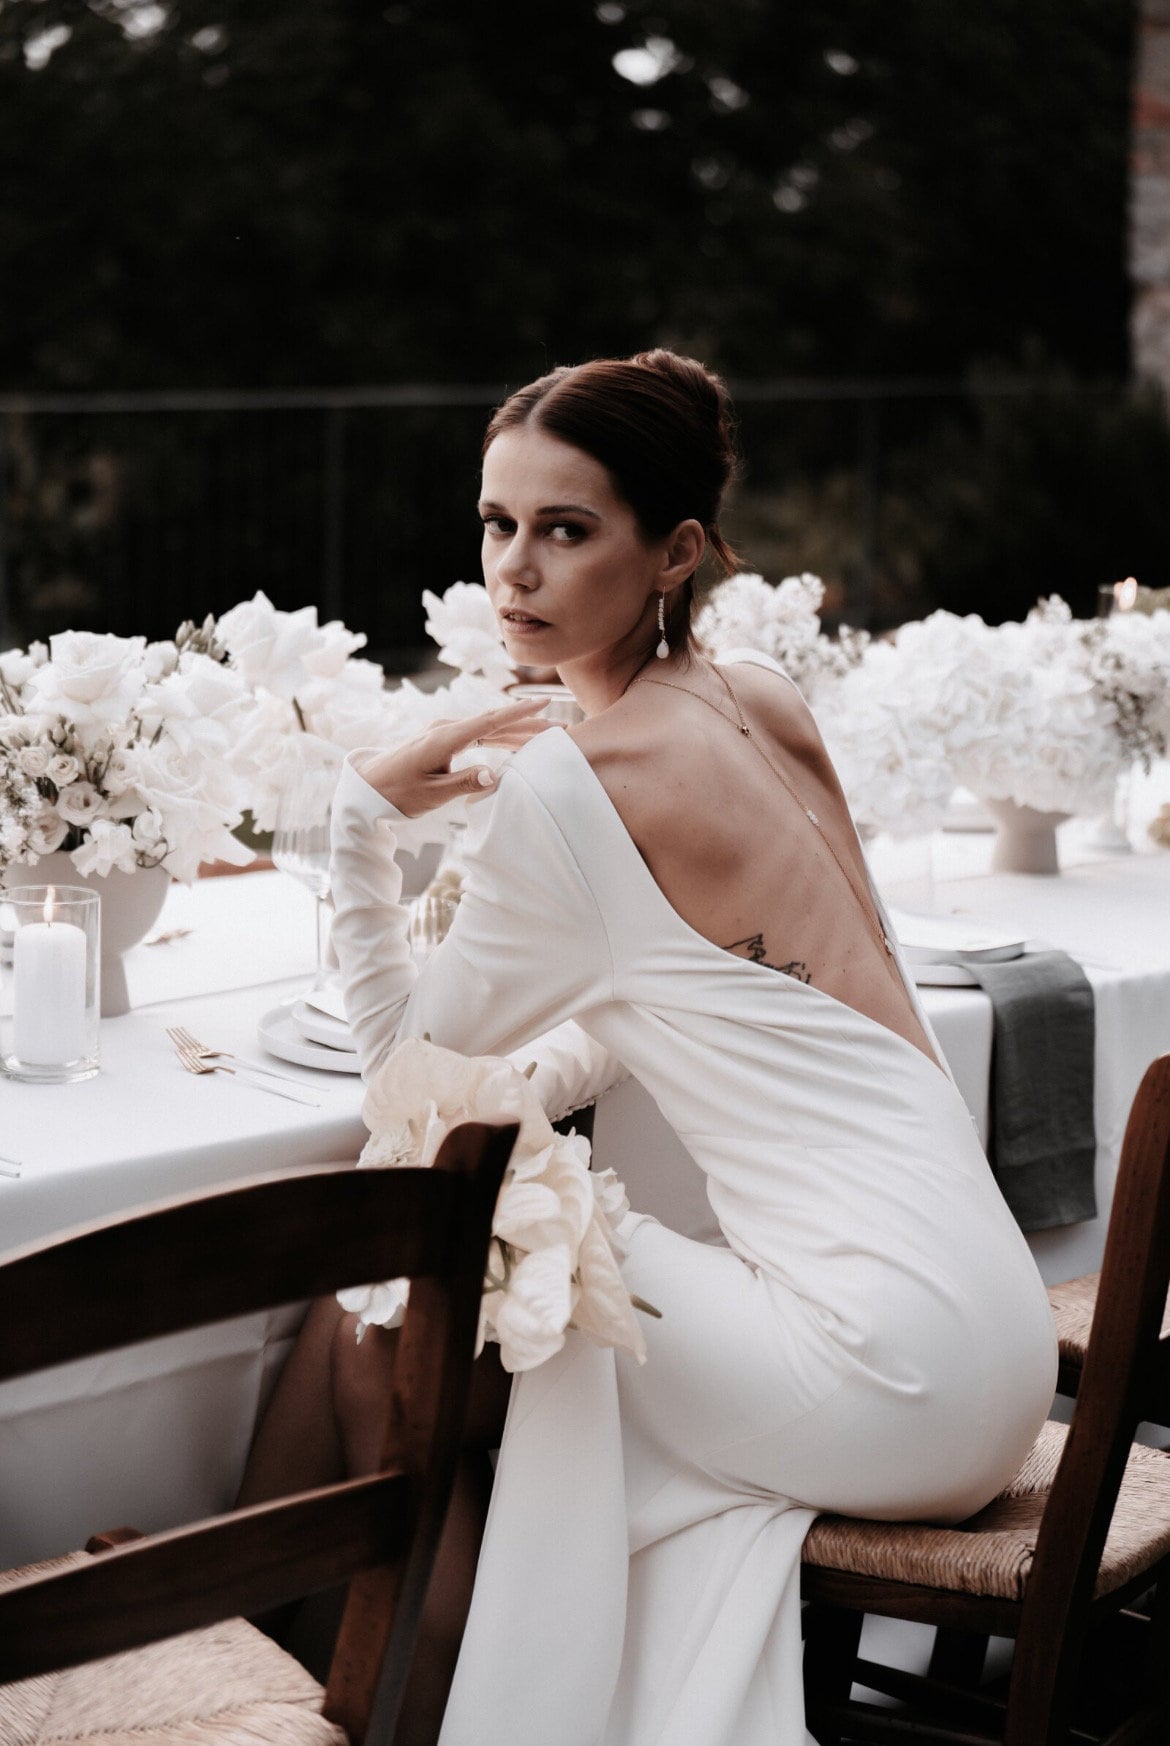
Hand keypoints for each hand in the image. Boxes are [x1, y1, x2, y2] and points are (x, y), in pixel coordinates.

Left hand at [352, 699, 552, 815]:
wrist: (365, 789)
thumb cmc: (395, 793)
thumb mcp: (431, 795)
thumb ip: (464, 783)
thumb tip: (495, 773)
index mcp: (444, 738)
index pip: (490, 721)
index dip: (520, 712)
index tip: (545, 701)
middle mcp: (445, 729)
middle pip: (494, 722)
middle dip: (527, 723)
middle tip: (558, 726)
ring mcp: (442, 733)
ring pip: (487, 729)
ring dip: (514, 731)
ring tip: (543, 735)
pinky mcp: (440, 741)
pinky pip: (475, 736)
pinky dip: (497, 738)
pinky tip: (512, 743)